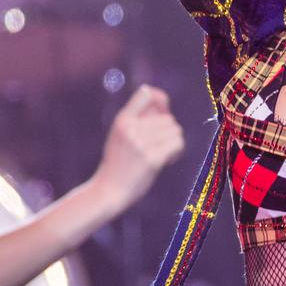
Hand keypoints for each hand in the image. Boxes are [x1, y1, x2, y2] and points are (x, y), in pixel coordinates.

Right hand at [92, 86, 184, 206]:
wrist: (108, 191)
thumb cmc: (117, 163)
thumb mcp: (119, 135)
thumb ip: (136, 120)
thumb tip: (163, 108)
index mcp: (122, 120)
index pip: (146, 94)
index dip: (160, 99)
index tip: (162, 112)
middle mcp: (131, 128)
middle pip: (168, 119)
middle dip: (168, 132)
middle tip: (159, 147)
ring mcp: (141, 143)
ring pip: (175, 131)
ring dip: (173, 143)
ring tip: (162, 154)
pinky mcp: (152, 158)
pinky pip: (177, 144)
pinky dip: (177, 152)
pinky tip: (167, 161)